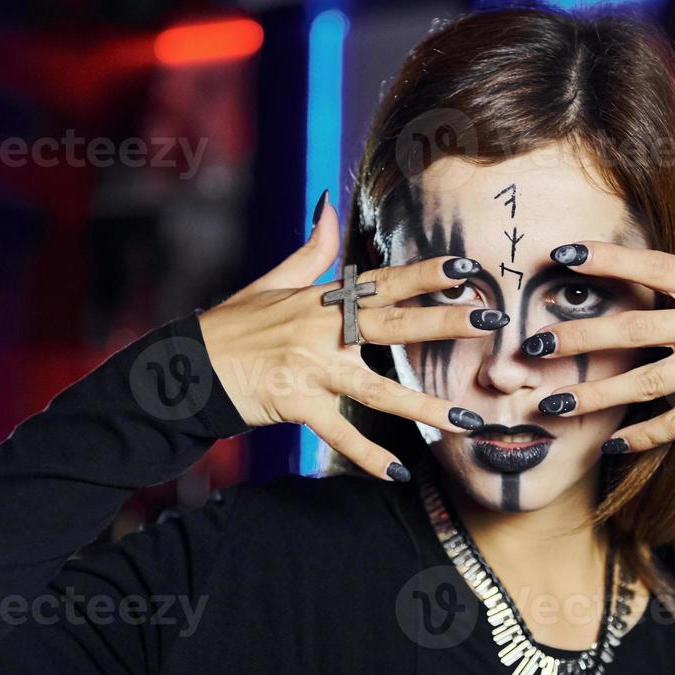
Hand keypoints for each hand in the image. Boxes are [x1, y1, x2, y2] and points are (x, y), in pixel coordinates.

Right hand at [196, 195, 507, 480]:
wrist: (184, 368)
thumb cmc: (232, 327)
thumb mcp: (272, 282)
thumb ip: (312, 248)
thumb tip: (330, 201)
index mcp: (321, 300)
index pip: (383, 283)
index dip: (425, 275)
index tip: (466, 270)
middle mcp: (320, 329)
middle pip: (392, 324)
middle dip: (444, 323)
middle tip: (490, 321)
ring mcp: (308, 368)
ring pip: (376, 388)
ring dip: (424, 405)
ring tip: (466, 419)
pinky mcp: (294, 403)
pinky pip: (338, 433)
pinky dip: (366, 455)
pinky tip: (398, 472)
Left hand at [525, 231, 674, 451]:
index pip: (650, 267)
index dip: (608, 259)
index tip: (563, 254)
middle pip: (634, 328)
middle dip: (581, 338)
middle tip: (536, 346)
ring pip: (645, 382)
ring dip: (596, 396)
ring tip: (554, 404)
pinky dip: (644, 435)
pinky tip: (612, 444)